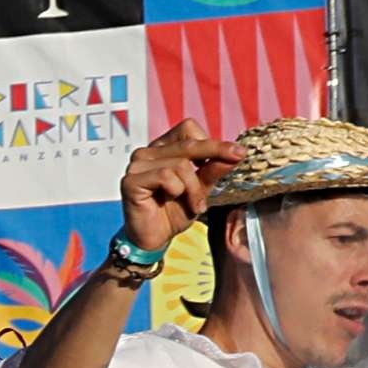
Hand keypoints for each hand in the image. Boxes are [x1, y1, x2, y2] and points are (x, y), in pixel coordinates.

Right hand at [117, 121, 232, 252]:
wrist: (154, 239)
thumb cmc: (174, 212)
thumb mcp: (202, 189)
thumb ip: (214, 170)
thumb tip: (236, 153)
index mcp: (162, 149)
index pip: (188, 129)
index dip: (212, 141)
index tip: (235, 154)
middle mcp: (146, 152)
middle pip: (188, 144)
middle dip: (214, 156)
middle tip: (236, 162)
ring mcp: (136, 165)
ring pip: (180, 163)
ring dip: (194, 187)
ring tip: (195, 204)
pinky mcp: (130, 181)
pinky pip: (165, 176)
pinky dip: (177, 190)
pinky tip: (173, 200)